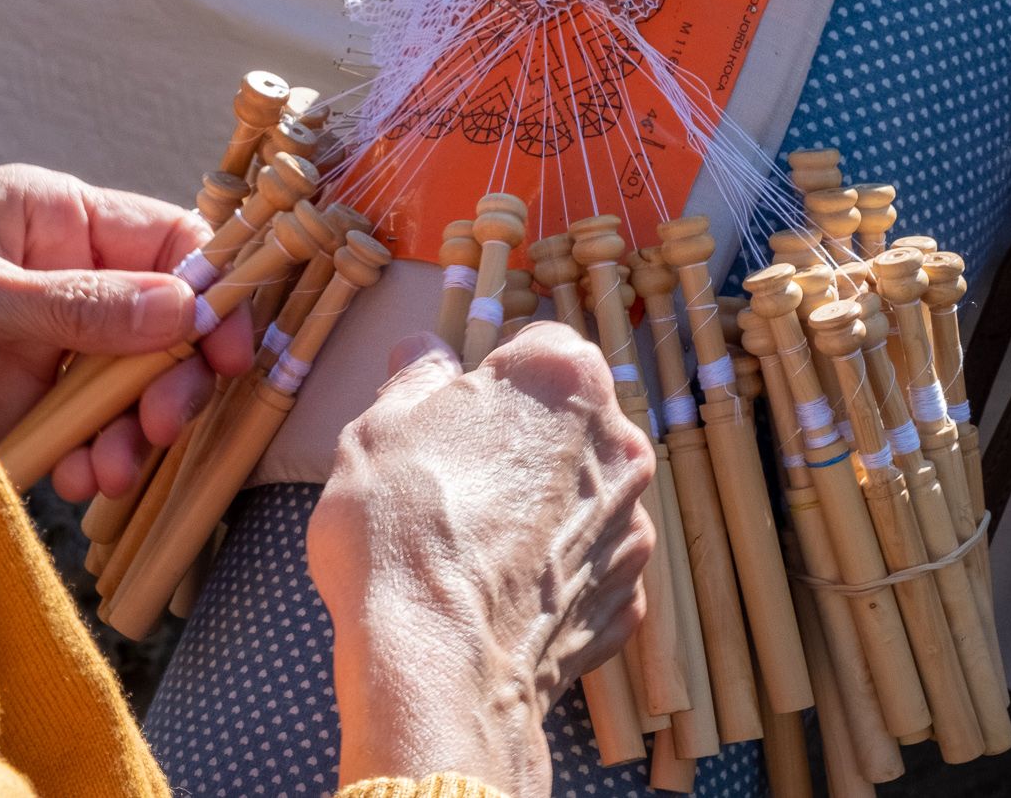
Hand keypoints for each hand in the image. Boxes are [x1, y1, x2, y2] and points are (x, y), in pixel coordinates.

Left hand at [0, 164, 252, 500]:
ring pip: (138, 385)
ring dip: (136, 432)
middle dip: (173, 375)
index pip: (165, 237)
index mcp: (49, 218)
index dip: (210, 287)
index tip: (230, 346)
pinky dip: (99, 462)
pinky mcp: (30, 409)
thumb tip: (185, 306)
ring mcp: (48, 346)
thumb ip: (78, 305)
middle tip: (163, 424)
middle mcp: (61, 276)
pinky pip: (96, 435)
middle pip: (166, 320)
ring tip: (107, 471)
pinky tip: (76, 480)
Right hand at [307, 325, 655, 797]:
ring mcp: (630, 525)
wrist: (437, 663)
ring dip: (540, 508)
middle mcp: (618, 444)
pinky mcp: (625, 598)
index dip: (489, 378)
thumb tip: (424, 351)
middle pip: (567, 423)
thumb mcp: (380, 427)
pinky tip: (500, 593)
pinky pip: (585, 566)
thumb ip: (415, 378)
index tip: (453, 412)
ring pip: (580, 495)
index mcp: (565, 379)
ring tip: (474, 546)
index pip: (537, 346)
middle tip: (455, 480)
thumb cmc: (401, 527)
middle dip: (521, 442)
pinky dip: (552, 574)